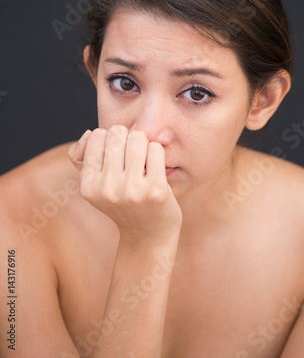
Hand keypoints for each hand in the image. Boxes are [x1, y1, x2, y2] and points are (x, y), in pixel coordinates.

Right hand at [68, 126, 181, 244]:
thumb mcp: (95, 184)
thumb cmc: (122, 203)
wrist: (148, 236)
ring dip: (144, 144)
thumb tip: (88, 133)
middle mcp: (107, 189)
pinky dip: (157, 154)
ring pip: (138, 138)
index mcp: (88, 186)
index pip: (97, 135)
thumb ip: (81, 157)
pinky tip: (156, 169)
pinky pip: (156, 149)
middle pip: (118, 133)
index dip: (110, 141)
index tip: (117, 158)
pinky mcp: (156, 190)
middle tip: (133, 157)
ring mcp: (132, 190)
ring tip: (144, 161)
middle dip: (127, 139)